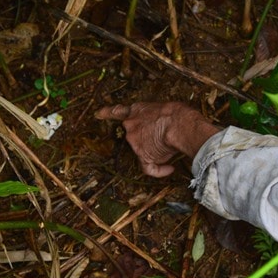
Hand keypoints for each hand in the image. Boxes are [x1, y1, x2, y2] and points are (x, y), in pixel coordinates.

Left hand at [95, 101, 221, 177]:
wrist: (179, 125)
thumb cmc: (177, 113)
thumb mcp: (164, 107)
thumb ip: (155, 117)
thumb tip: (162, 130)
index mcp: (137, 110)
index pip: (118, 111)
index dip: (107, 113)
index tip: (98, 113)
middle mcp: (131, 126)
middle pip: (136, 135)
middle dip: (149, 138)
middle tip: (165, 137)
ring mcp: (135, 143)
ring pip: (144, 151)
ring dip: (157, 150)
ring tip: (173, 145)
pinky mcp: (143, 157)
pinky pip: (150, 168)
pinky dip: (160, 170)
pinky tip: (170, 169)